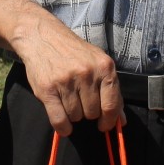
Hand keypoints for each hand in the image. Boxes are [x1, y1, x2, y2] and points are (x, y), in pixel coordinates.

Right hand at [10, 15, 122, 134]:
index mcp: (104, 67)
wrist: (42, 37)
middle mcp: (87, 73)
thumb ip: (111, 91)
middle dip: (88, 112)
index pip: (111, 104)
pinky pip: (59, 120)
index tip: (104, 125)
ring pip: (76, 116)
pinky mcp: (48, 89)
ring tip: (68, 100)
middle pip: (93, 113)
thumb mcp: (97, 63)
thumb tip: (121, 121)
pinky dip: (62, 127)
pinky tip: (63, 124)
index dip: (109, 120)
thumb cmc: (73, 52)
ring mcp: (67, 81)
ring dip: (73, 115)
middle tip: (80, 101)